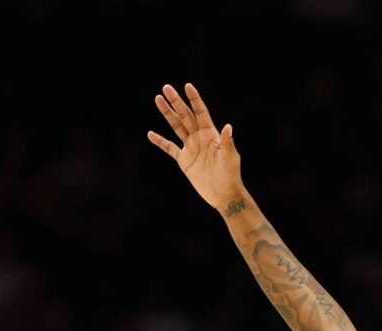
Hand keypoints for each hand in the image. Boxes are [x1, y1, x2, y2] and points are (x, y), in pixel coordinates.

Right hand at [147, 83, 242, 211]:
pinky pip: (169, 148)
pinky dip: (160, 141)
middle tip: (166, 87)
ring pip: (176, 127)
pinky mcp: (184, 160)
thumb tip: (228, 126)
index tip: (187, 86)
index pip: (201, 112)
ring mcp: (191, 148)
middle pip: (185, 116)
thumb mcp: (230, 157)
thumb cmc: (231, 175)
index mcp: (211, 134)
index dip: (195, 99)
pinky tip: (150, 134)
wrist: (224, 194)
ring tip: (158, 99)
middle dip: (176, 102)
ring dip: (167, 114)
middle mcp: (199, 138)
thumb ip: (228, 142)